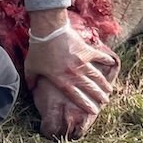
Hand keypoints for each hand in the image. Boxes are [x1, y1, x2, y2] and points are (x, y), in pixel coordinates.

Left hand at [22, 19, 119, 138]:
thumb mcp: (30, 67)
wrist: (48, 31)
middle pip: (89, 88)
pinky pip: (99, 56)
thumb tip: (31, 89)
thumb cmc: (39, 49)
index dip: (85, 104)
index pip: (76, 96)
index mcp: (61, 79)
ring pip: (96, 76)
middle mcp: (74, 73)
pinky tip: (112, 63)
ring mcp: (82, 62)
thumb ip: (31, 80)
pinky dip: (106, 59)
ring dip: (103, 83)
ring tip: (109, 90)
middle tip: (105, 102)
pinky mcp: (86, 50)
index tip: (93, 111)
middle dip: (98, 96)